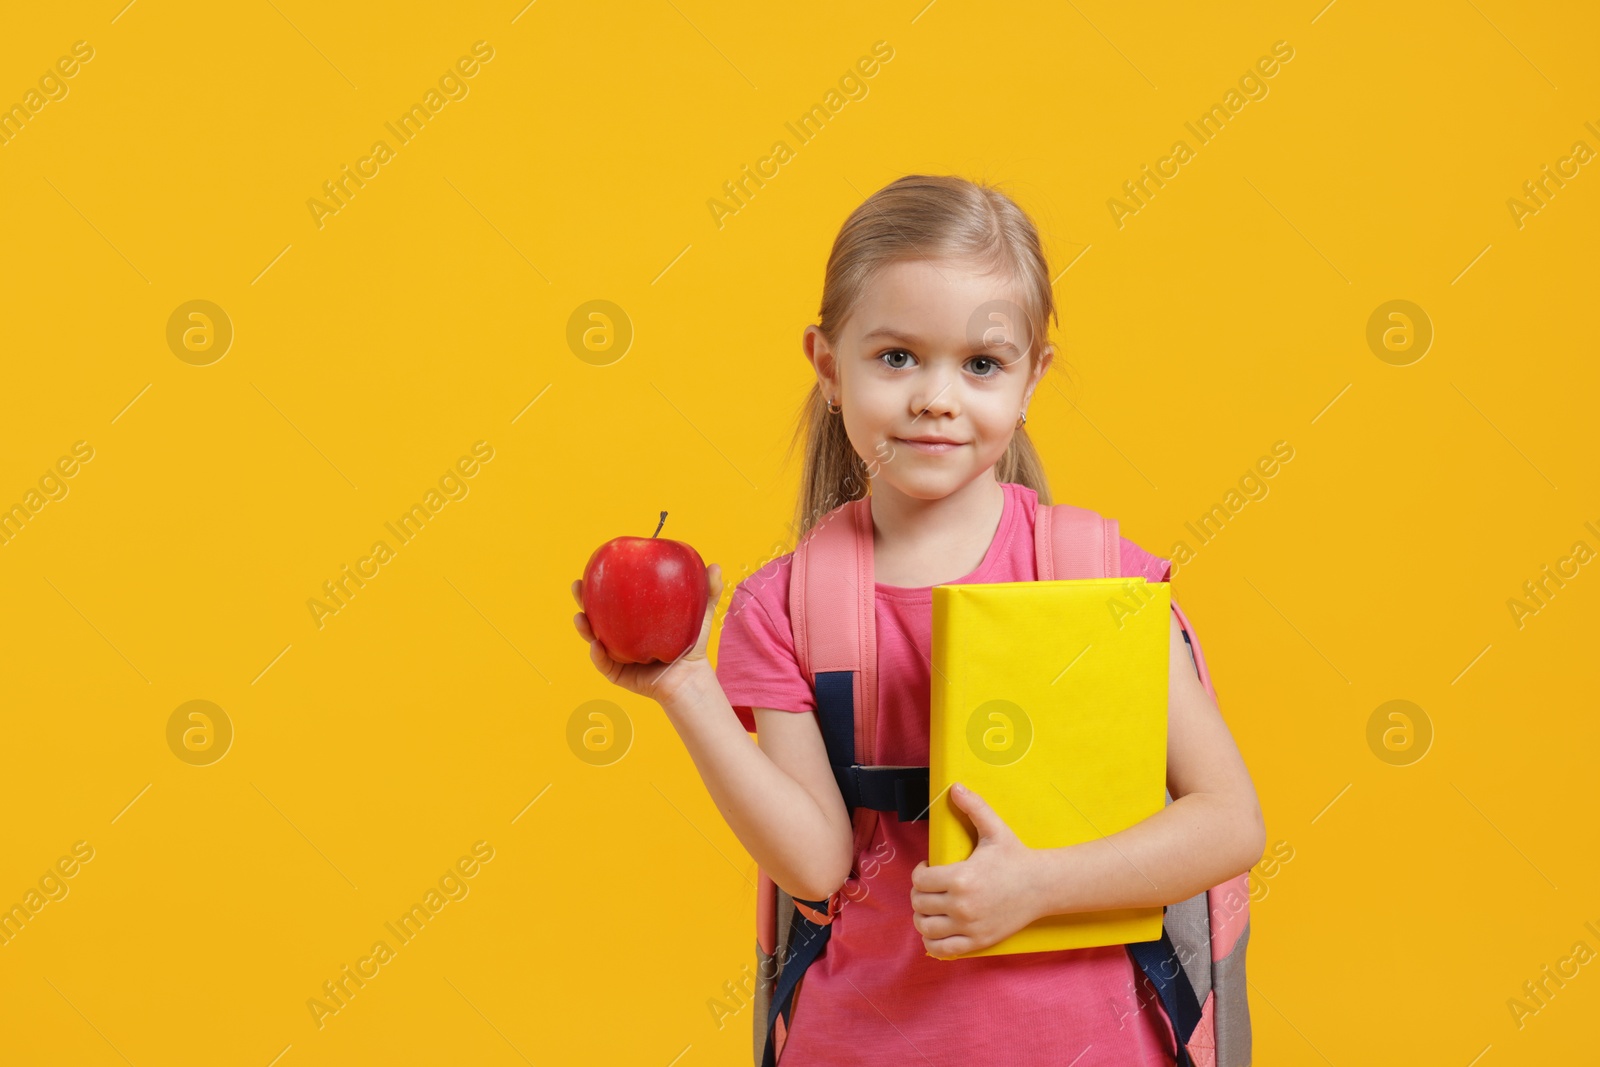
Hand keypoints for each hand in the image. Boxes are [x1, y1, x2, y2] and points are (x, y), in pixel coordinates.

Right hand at [570, 564, 723, 704]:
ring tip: (580, 617)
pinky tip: (597, 646)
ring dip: (583, 627)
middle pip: (594, 612)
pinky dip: (597, 655)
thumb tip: (715, 566)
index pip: (610, 594)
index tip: (591, 566)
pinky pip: (603, 663)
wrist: (691, 677)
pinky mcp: (616, 673)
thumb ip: (709, 590)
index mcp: (632, 616)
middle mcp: (619, 632)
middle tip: (578, 585)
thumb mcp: (700, 613)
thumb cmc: (692, 643)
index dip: (598, 580)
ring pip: (592, 637)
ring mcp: (615, 652)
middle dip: (582, 598)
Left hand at [910, 783, 1045, 957]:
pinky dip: (932, 942)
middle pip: (919, 903)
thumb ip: (973, 807)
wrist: (1043, 886)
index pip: (919, 880)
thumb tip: (955, 787)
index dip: (920, 872)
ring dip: (922, 917)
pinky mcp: (978, 941)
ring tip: (931, 907)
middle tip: (930, 887)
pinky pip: (942, 950)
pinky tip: (937, 929)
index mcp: (961, 877)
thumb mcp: (995, 829)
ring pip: (925, 928)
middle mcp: (962, 905)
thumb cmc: (1016, 857)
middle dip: (920, 893)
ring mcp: (969, 926)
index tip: (929, 868)